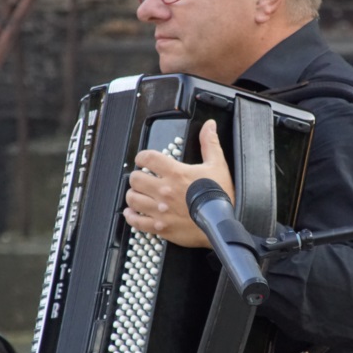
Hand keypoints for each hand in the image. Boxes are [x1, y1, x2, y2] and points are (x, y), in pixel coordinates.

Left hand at [123, 119, 233, 247]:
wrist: (221, 224)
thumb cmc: (219, 196)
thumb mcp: (217, 165)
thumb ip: (210, 144)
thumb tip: (209, 125)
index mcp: (175, 173)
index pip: (147, 158)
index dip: (142, 157)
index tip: (143, 160)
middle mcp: (164, 190)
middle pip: (135, 179)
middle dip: (137, 177)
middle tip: (142, 179)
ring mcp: (160, 210)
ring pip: (132, 199)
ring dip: (133, 195)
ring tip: (138, 194)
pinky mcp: (159, 227)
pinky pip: (136, 221)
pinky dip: (131, 216)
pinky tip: (132, 212)